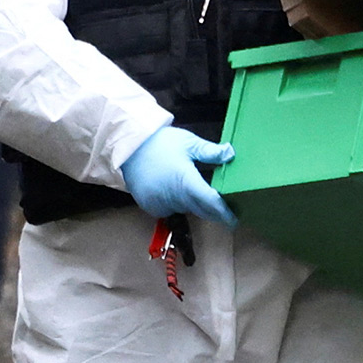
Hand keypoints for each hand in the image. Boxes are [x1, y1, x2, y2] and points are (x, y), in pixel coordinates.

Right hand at [121, 126, 235, 226]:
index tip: (234, 221)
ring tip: (196, 191)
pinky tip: (176, 190)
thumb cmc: (160, 142)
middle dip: (213, 211)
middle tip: (225, 210)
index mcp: (187, 181)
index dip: (224, 213)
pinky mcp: (150, 206)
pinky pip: (170, 210)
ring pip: (186, 210)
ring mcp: (160, 204)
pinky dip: (176, 203)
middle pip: (201, 210)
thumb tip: (230, 154)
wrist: (128, 146)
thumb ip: (210, 151)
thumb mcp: (189, 142)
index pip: (210, 203)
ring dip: (193, 204)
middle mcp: (174, 197)